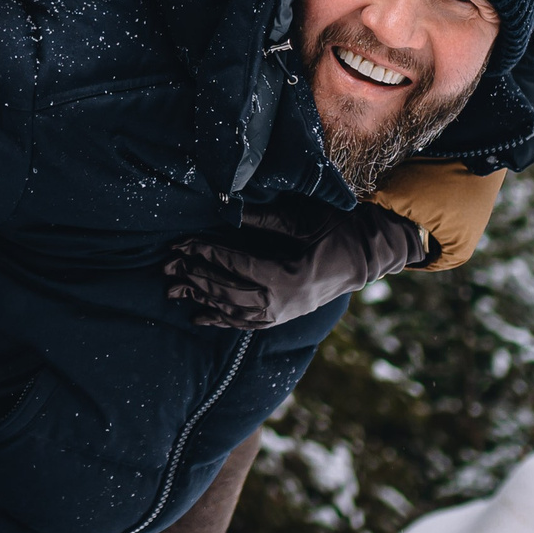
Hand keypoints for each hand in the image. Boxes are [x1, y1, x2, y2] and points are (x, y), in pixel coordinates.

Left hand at [164, 199, 427, 329]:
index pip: (237, 265)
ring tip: (173, 289)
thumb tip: (229, 209)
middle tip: (166, 266)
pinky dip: (221, 319)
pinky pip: (245, 323)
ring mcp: (282, 313)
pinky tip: (199, 316)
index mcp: (287, 276)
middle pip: (228, 290)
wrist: (367, 257)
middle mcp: (282, 302)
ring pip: (233, 310)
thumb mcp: (304, 221)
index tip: (181, 244)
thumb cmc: (338, 231)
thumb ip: (266, 219)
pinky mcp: (283, 316)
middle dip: (195, 277)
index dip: (207, 254)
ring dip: (201, 298)